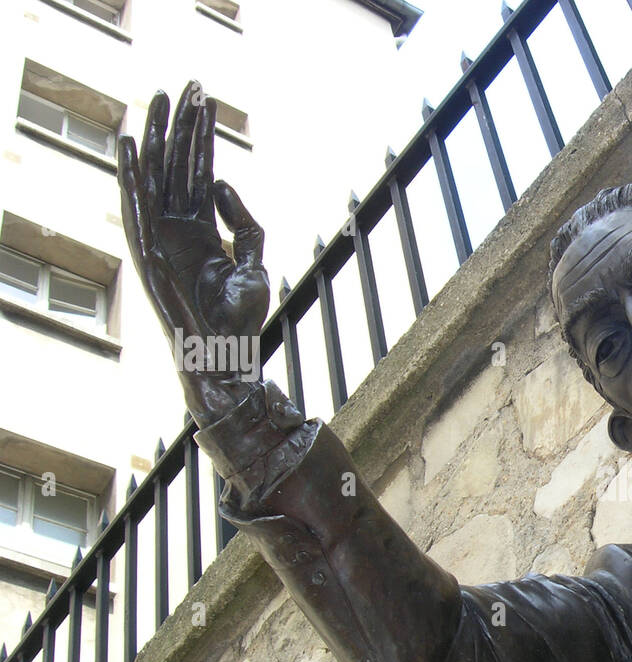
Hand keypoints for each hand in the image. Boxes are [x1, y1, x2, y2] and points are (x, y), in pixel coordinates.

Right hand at [118, 81, 269, 425]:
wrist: (226, 358)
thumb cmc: (240, 321)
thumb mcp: (255, 265)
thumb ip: (245, 224)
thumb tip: (223, 184)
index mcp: (201, 232)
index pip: (199, 173)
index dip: (201, 138)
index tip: (204, 100)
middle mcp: (177, 231)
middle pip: (176, 167)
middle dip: (179, 127)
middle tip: (182, 86)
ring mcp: (162, 241)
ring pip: (154, 179)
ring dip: (153, 139)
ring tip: (155, 100)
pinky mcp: (149, 255)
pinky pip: (135, 209)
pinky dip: (130, 178)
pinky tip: (128, 146)